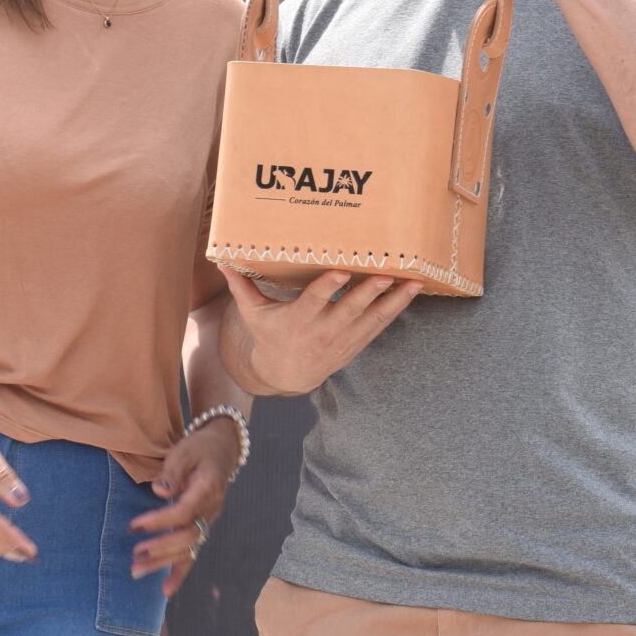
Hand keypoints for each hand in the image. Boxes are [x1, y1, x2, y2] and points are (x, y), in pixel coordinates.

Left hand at [128, 417, 239, 593]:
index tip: (135, 526)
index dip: (160, 521)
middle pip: (188, 535)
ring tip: (136, 571)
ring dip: (163, 563)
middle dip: (161, 547)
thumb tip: (159, 491)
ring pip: (189, 548)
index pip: (184, 511)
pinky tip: (166, 590)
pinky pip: (193, 552)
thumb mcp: (184, 451)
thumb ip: (172, 472)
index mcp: (208, 488)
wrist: (222, 449)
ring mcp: (209, 520)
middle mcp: (212, 509)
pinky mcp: (202, 526)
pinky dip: (180, 572)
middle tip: (135, 554)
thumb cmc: (199, 449)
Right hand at [219, 266, 421, 397]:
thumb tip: (222, 260)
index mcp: (299, 320)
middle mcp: (324, 330)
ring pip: (373, 318)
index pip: (314, 301)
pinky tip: (412, 292)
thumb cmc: (270, 336)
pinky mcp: (357, 342)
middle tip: (386, 274)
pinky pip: (381, 325)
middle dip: (368, 292)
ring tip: (414, 281)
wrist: (286, 375)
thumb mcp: (254, 314)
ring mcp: (344, 338)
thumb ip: (242, 287)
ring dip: (394, 300)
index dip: (327, 287)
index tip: (340, 271)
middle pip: (350, 309)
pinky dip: (397, 309)